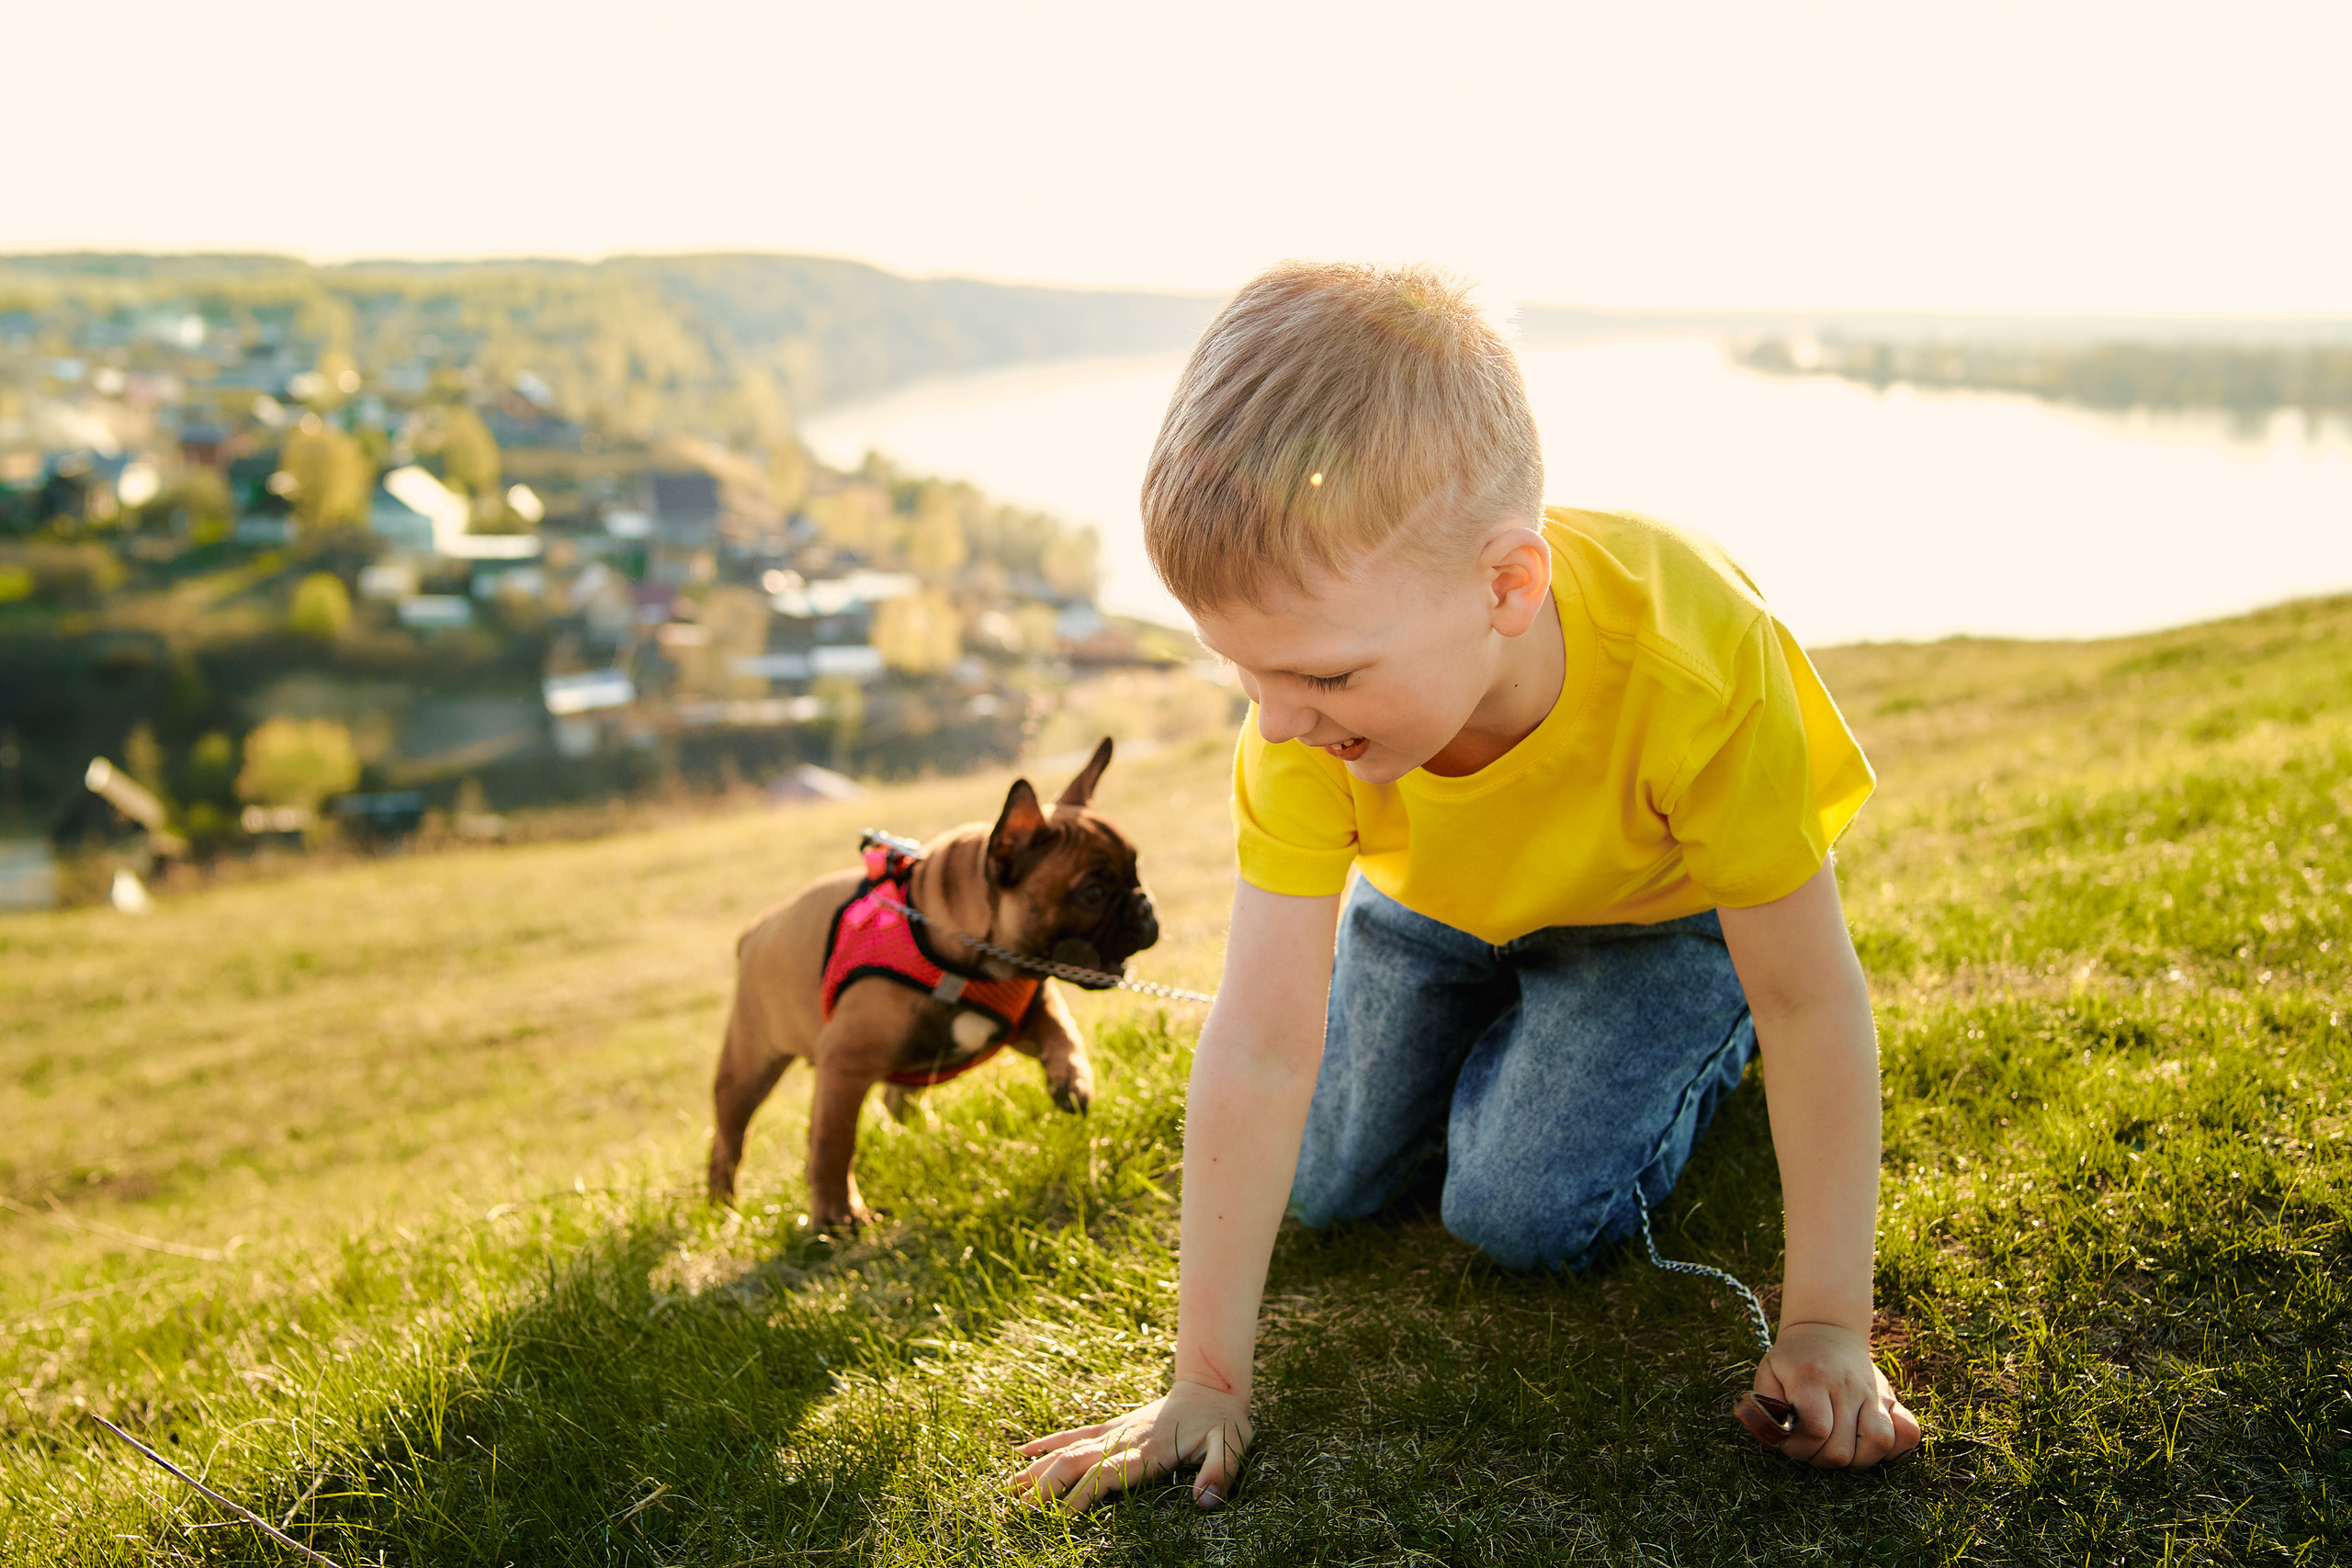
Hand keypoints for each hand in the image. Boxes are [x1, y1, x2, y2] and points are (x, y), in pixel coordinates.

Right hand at [1007, 1380, 1251, 1511]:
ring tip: (1009, 1489)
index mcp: (1149, 1451)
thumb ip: (1219, 1472)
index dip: (1081, 1496)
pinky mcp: (1114, 1425)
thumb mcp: (1232, 1445)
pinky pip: (1076, 1433)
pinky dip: (1048, 1443)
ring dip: (1039, 1469)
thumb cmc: (1225, 1422)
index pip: (1107, 1475)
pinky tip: (1022, 1453)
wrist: (1214, 1385)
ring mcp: (1116, 1431)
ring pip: (1069, 1449)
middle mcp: (1125, 1440)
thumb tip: (1203, 1502)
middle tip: (1022, 1512)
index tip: (1057, 1518)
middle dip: (1048, 1486)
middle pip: (1077, 1462)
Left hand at [1752, 1321, 1921, 1467]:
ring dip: (1858, 1461)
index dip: (1801, 1448)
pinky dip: (1895, 1451)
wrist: (1827, 1330)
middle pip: (1844, 1448)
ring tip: (1841, 1450)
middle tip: (1812, 1448)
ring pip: (1880, 1444)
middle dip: (1823, 1459)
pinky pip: (1909, 1433)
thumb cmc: (1793, 1360)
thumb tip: (1776, 1436)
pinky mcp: (1892, 1399)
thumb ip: (1765, 1406)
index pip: (1816, 1429)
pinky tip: (1872, 1449)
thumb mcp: (1768, 1372)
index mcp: (1813, 1379)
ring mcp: (1874, 1393)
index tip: (1791, 1444)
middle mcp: (1848, 1387)